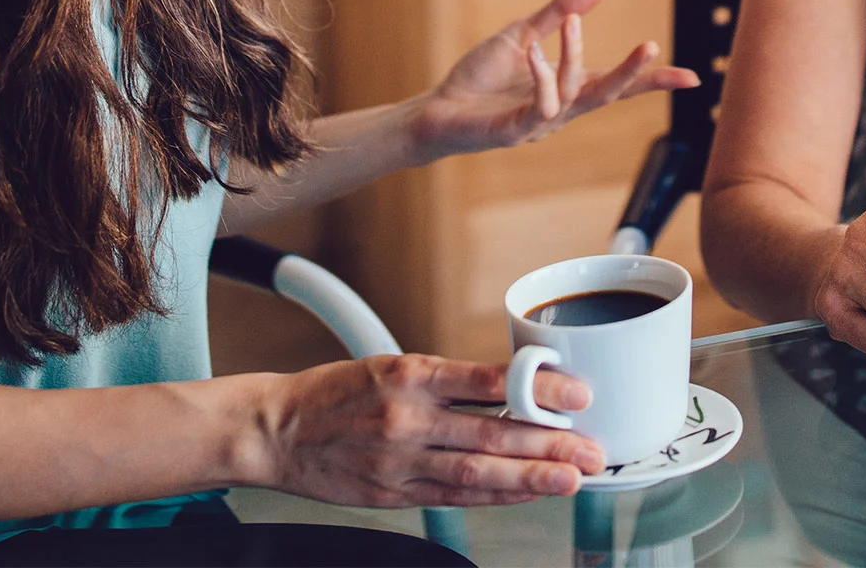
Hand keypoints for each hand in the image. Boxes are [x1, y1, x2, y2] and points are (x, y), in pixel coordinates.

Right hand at [260, 354, 603, 507]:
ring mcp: (400, 462)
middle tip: (592, 451)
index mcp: (409, 375)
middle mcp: (407, 419)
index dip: (538, 390)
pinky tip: (527, 495)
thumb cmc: (335, 394)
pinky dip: (495, 498)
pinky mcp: (392, 494)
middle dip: (550, 445)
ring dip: (530, 479)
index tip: (578, 394)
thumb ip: (447, 383)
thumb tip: (513, 393)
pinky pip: (454, 498)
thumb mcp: (390, 367)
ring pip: (477, 474)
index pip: (487, 381)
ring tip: (571, 479)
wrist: (274, 430)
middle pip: (492, 435)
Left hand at [414, 0, 698, 159]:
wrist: (437, 108)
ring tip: (571, 23)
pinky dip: (543, 77)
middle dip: (633, 74)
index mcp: (568, 87)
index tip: (693, 79)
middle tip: (651, 47)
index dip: (653, 79)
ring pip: (574, 93)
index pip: (617, 84)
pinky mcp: (517, 131)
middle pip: (608, 94)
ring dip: (575, 55)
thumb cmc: (480, 76)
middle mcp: (562, 109)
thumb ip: (560, 12)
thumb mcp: (523, 33)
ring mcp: (541, 124)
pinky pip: (541, 104)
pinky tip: (534, 54)